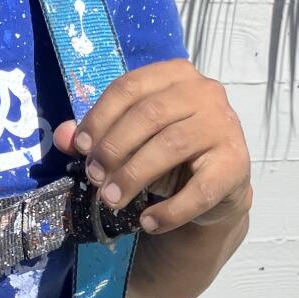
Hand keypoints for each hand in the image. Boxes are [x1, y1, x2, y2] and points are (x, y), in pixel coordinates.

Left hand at [52, 59, 251, 235]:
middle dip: (114, 149)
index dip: (100, 117)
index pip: (130, 86)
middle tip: (93, 178)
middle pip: (150, 114)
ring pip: (171, 146)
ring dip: (134, 176)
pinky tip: (148, 223)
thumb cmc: (168, 150)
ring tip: (110, 200)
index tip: (80, 147)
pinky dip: (170, 211)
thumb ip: (97, 134)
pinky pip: (200, 190)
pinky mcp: (237, 164)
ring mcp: (225, 126)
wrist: (217, 184)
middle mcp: (205, 92)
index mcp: (175, 74)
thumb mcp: (131, 137)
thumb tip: (61, 137)